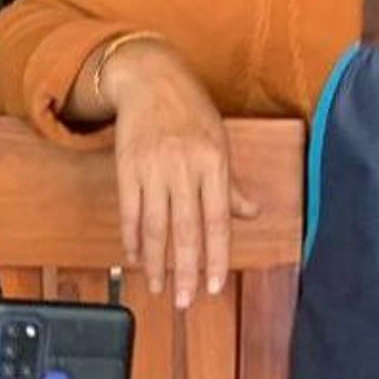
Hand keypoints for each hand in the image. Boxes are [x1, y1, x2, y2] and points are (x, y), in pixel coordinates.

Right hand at [101, 40, 257, 309]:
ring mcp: (153, 168)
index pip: (217, 220)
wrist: (149, 77)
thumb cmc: (190, 109)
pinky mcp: (127, 167)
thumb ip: (230, 184)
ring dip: (155, 261)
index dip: (216, 257)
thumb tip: (251, 214)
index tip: (215, 286)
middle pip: (184, 229)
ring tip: (157, 287)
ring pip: (155, 225)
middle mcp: (183, 167)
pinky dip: (132, 237)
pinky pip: (130, 211)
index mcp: (213, 162)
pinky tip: (134, 257)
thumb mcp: (219, 141)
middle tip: (185, 301)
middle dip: (185, 270)